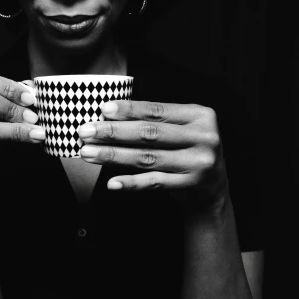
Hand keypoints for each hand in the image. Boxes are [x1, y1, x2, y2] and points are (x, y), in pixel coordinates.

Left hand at [78, 100, 228, 211]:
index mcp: (200, 116)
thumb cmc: (189, 150)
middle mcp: (203, 138)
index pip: (157, 110)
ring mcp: (198, 163)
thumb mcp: (183, 128)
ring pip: (147, 157)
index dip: (128, 110)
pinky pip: (154, 182)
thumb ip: (157, 120)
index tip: (103, 109)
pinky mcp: (190, 185)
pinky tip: (112, 182)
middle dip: (113, 132)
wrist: (213, 189)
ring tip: (88, 152)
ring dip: (113, 155)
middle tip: (86, 131)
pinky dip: (131, 182)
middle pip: (149, 133)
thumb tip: (109, 114)